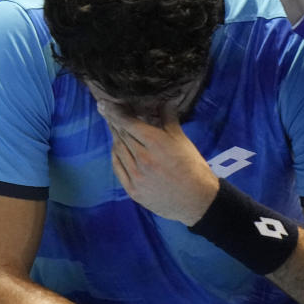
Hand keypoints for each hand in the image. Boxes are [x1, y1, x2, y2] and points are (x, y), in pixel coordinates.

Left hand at [98, 101, 218, 224]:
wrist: (197, 201)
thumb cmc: (193, 169)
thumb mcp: (183, 141)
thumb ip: (169, 120)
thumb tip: (164, 101)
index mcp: (156, 144)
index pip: (129, 123)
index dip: (115, 112)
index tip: (105, 103)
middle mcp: (143, 159)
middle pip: (122, 135)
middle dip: (113, 122)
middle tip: (106, 111)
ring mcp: (136, 176)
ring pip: (118, 151)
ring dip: (114, 137)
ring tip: (113, 128)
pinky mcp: (132, 190)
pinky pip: (118, 168)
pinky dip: (115, 155)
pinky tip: (116, 148)